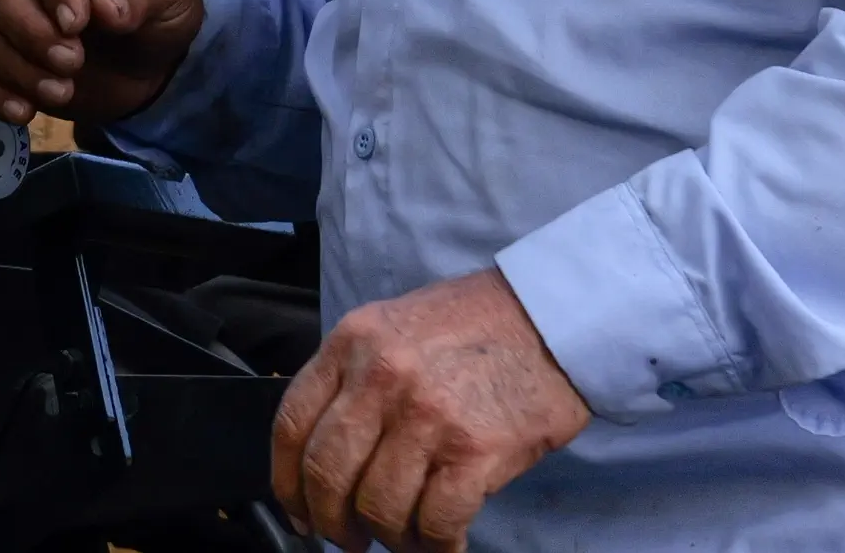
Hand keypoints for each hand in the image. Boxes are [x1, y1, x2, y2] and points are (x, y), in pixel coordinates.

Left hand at [274, 269, 589, 551]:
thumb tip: (326, 455)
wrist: (556, 314)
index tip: (301, 512)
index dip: (288, 485)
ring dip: (391, 537)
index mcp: (354, 341)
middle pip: (327, 475)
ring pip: (379, 507)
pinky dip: (437, 545)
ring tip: (409, 536)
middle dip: (334, 522)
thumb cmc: (481, 324)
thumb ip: (356, 377)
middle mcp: (382, 375)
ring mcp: (427, 413)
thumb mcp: (398, 327)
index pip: (291, 427)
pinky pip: (435, 522)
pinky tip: (447, 541)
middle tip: (351, 537)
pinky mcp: (474, 449)